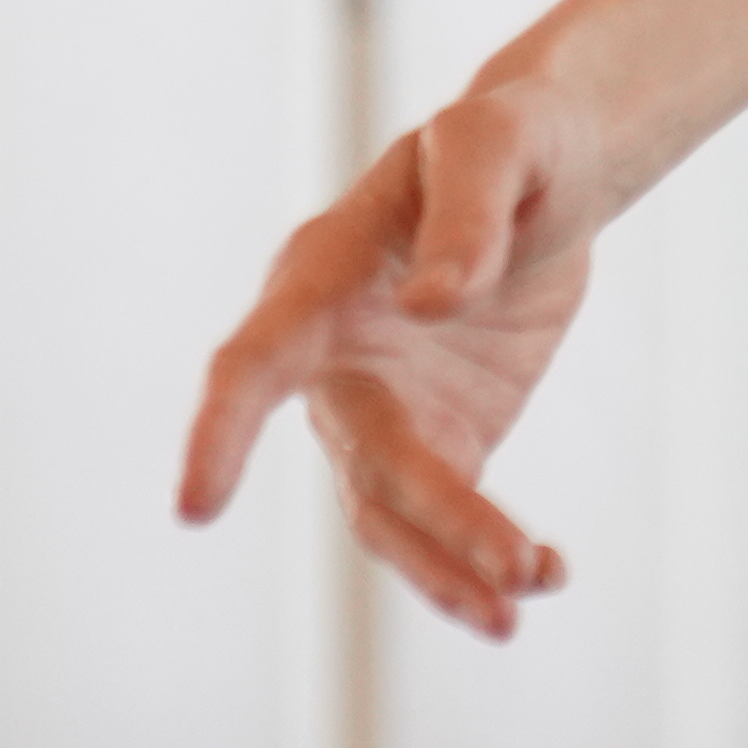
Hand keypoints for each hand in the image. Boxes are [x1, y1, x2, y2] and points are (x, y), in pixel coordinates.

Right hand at [176, 88, 597, 640]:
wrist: (552, 171)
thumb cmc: (510, 138)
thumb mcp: (496, 138)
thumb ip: (467, 210)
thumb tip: (436, 302)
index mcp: (320, 278)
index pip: (252, 361)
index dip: (220, 433)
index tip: (195, 509)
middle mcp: (335, 359)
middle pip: (367, 463)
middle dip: (435, 523)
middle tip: (510, 571)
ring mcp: (388, 407)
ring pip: (396, 515)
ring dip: (452, 569)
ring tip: (518, 609)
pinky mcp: (447, 436)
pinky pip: (451, 515)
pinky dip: (494, 555)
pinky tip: (547, 575)